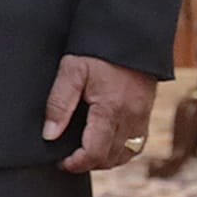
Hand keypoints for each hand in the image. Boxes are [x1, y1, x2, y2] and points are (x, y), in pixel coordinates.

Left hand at [43, 54, 157, 171]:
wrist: (132, 32)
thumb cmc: (99, 49)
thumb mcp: (72, 70)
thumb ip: (59, 103)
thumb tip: (50, 135)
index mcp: (110, 109)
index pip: (94, 153)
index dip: (75, 164)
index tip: (60, 162)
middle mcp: (130, 117)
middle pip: (110, 158)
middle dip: (87, 163)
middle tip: (68, 157)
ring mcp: (142, 117)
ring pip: (125, 155)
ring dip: (105, 160)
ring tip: (85, 152)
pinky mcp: (147, 112)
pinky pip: (137, 145)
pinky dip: (121, 151)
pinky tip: (107, 144)